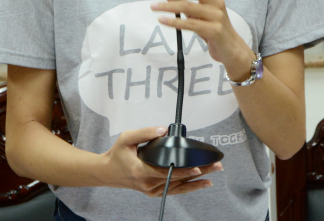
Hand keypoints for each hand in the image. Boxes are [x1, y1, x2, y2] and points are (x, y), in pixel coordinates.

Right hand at [101, 126, 222, 195]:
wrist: (108, 172)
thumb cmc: (117, 154)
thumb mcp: (127, 138)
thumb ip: (146, 132)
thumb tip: (163, 130)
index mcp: (142, 171)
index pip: (167, 173)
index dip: (184, 171)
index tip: (198, 167)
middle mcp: (149, 184)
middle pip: (178, 180)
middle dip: (199, 174)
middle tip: (215, 167)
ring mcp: (152, 190)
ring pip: (179, 188)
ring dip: (197, 182)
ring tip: (213, 175)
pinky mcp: (154, 191)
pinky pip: (174, 191)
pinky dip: (188, 188)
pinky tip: (201, 183)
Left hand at [150, 0, 252, 79]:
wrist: (230, 47)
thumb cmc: (212, 25)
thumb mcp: (198, 9)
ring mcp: (216, 15)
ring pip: (187, 6)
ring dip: (167, 6)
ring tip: (153, 7)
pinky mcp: (214, 30)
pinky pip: (189, 24)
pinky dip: (173, 21)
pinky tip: (162, 20)